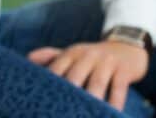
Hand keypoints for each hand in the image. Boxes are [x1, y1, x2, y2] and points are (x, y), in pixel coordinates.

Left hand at [28, 41, 148, 109]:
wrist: (127, 44)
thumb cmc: (94, 55)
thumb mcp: (73, 52)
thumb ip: (51, 55)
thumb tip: (28, 59)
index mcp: (71, 53)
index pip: (57, 68)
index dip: (50, 84)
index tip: (41, 99)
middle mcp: (87, 56)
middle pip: (75, 76)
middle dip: (68, 93)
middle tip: (61, 110)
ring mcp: (106, 62)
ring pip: (96, 82)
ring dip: (91, 98)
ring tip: (84, 114)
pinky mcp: (124, 70)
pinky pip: (119, 87)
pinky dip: (115, 102)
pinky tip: (111, 113)